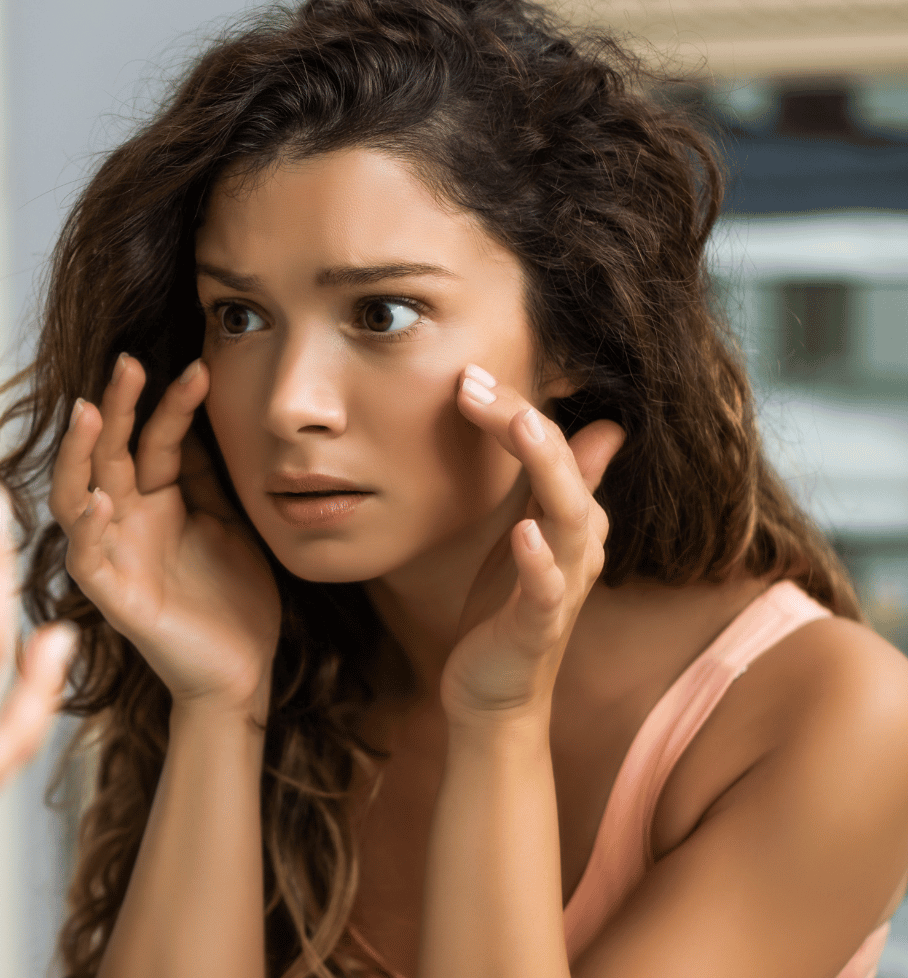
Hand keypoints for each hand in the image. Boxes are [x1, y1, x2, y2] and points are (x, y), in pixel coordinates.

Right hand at [51, 354, 280, 718]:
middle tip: (127, 363)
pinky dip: (87, 527)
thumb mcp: (227, 520)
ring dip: (78, 454)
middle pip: (106, 454)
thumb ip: (205, 475)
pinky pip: (86, 558)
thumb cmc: (234, 597)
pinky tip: (100, 499)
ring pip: (75, 495)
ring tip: (88, 413)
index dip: (170, 404)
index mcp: (154, 500)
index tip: (200, 367)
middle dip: (113, 407)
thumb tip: (198, 414)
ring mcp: (113, 556)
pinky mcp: (113, 597)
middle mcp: (125, 521)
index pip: (152, 439)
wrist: (243, 669)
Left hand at [439, 366, 624, 721]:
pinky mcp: (539, 628)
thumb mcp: (524, 533)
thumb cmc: (504, 609)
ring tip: (521, 426)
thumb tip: (600, 424)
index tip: (469, 374)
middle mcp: (577, 545)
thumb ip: (551, 483)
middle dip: (525, 421)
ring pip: (571, 519)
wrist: (492, 696)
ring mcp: (562, 586)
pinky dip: (539, 561)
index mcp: (571, 519)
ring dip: (548, 471)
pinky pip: (548, 592)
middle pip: (565, 469)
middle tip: (476, 382)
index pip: (553, 446)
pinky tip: (523, 533)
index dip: (516, 407)